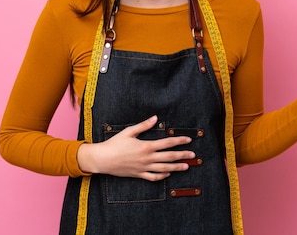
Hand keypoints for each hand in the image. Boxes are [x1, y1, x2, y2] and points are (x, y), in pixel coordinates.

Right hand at [76, 115, 195, 180]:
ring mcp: (144, 167)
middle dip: (182, 155)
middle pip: (169, 157)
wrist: (103, 159)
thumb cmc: (114, 144)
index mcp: (146, 146)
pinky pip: (153, 177)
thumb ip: (144, 125)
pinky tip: (168, 174)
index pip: (167, 143)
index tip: (188, 140)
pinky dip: (162, 176)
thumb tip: (155, 118)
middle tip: (193, 155)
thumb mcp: (129, 131)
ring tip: (186, 166)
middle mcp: (147, 158)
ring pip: (164, 169)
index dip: (179, 141)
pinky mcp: (139, 174)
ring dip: (176, 167)